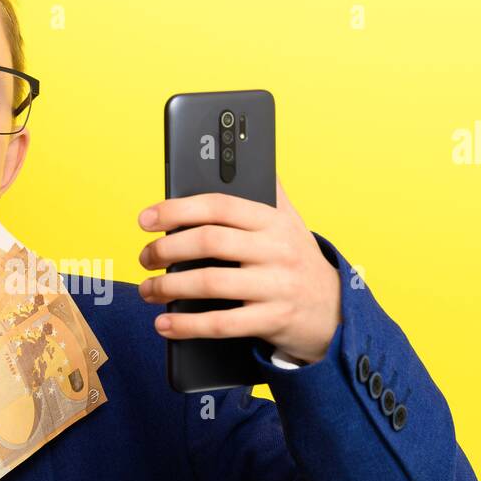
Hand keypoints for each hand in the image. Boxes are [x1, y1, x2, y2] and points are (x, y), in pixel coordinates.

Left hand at [136, 178, 341, 364]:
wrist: (336, 311)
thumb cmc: (298, 262)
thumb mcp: (290, 223)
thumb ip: (265, 192)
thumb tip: (236, 155)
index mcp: (273, 220)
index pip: (220, 206)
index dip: (177, 210)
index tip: (146, 219)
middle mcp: (277, 250)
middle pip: (210, 242)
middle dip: (166, 249)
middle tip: (145, 257)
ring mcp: (277, 286)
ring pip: (211, 283)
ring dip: (168, 288)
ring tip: (148, 290)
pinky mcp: (274, 320)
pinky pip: (222, 324)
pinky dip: (186, 325)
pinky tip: (164, 324)